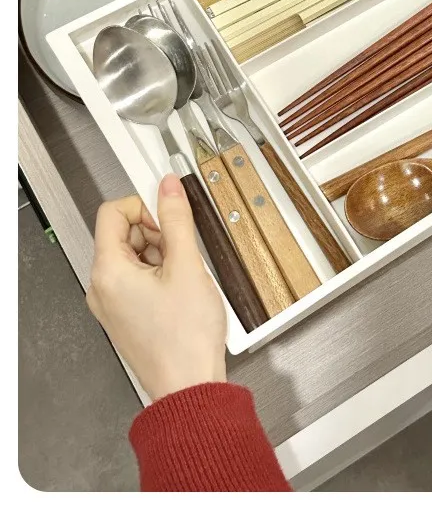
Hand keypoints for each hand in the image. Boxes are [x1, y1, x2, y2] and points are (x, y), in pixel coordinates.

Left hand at [87, 174, 226, 400]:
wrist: (189, 385)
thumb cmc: (185, 338)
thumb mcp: (187, 265)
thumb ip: (176, 219)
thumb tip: (168, 187)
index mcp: (108, 271)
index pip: (113, 212)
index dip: (144, 207)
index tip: (168, 215)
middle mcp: (102, 287)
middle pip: (124, 234)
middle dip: (156, 234)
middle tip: (181, 252)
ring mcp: (112, 303)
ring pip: (133, 256)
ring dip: (161, 255)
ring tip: (183, 277)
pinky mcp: (125, 314)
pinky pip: (137, 278)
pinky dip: (160, 275)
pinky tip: (180, 291)